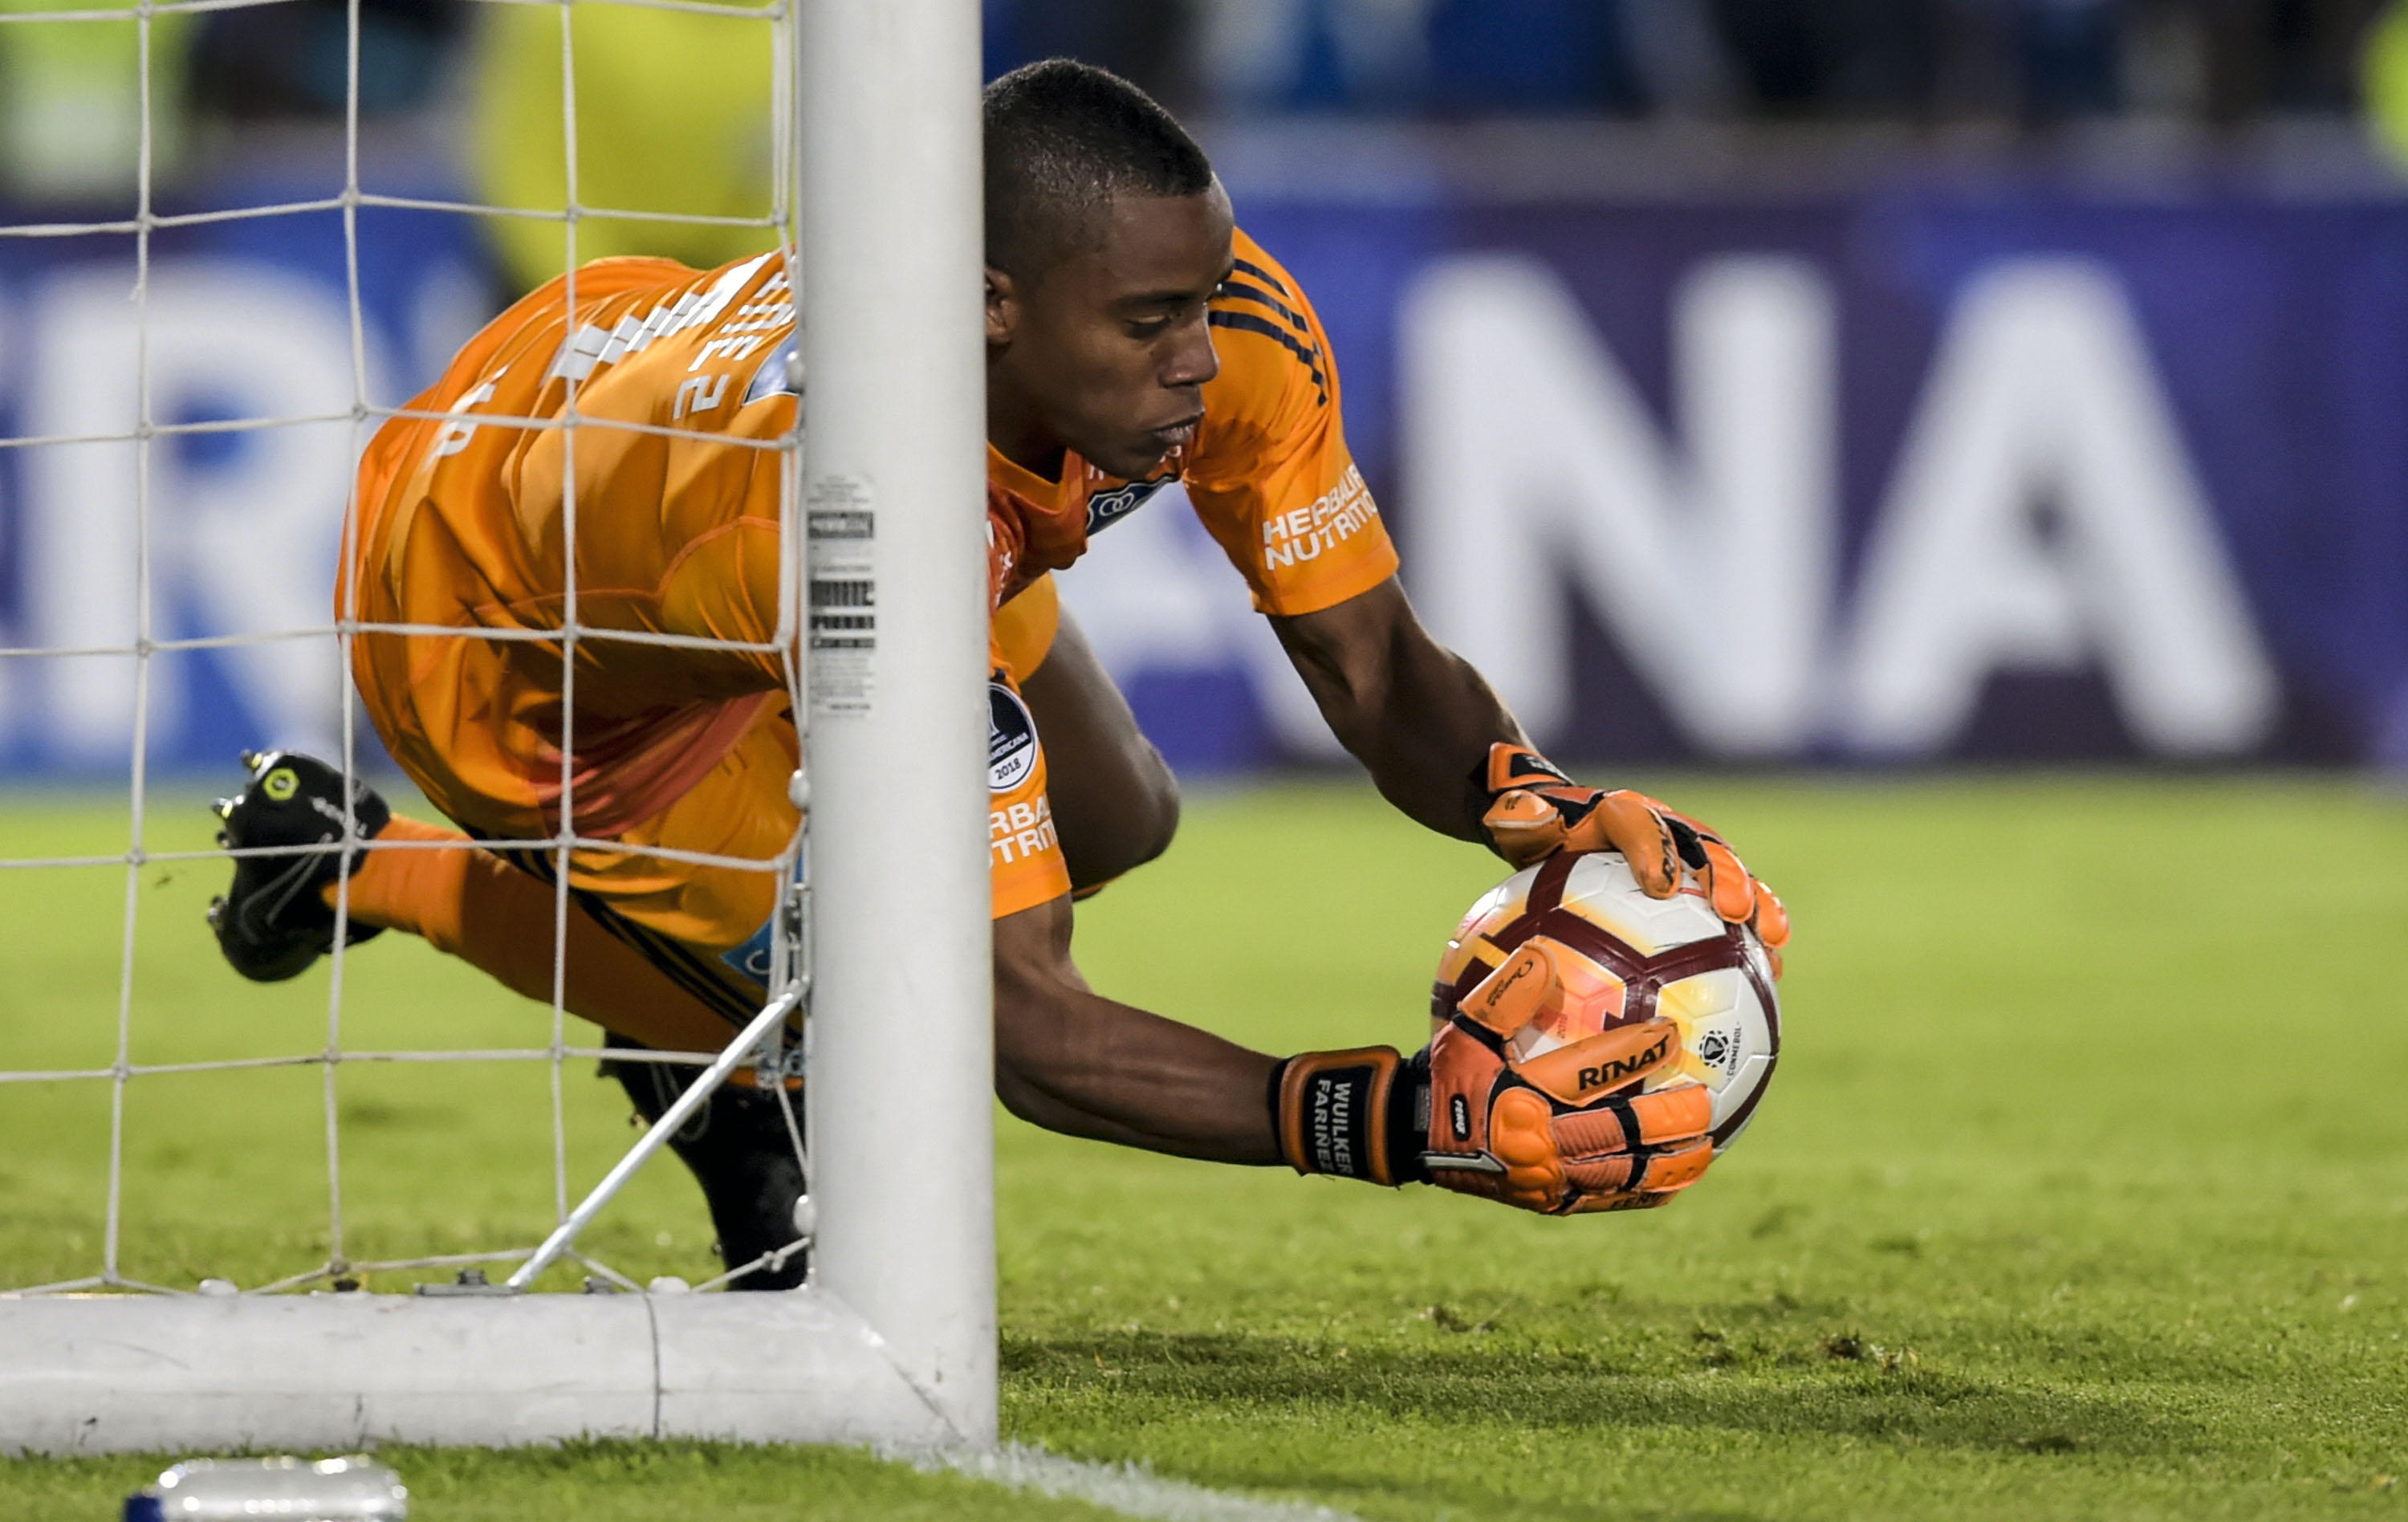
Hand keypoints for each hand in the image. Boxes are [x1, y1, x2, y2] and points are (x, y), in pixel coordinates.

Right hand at [1272, 940, 1715, 1211]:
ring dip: (1665, 1164)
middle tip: (1705, 1102)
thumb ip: (1504, 994)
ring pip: (1619, 1176)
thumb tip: (1544, 956)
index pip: (1587, 1075)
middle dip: (1664, 1121)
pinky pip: (1607, 1201)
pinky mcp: (1550, 1205)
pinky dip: (1644, 1193)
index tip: (1672, 1038)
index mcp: (1519, 1100)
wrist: (1413, 1137)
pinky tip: (1674, 1183)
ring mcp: (1546, 1184)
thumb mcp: (1463, 1026)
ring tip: (1708, 1148)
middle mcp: (1537, 1147)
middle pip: (1614, 1135)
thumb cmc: (1447, 1073)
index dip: (1632, 1056)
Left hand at [1477, 743, 1789, 974]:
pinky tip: (1773, 972)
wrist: (1559, 828)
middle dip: (1723, 876)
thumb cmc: (1538, 833)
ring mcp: (1688, 855)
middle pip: (1701, 846)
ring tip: (1774, 942)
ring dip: (1757, 904)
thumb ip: (1519, 819)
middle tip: (1735, 913)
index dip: (1653, 849)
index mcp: (1619, 813)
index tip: (1661, 887)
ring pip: (1731, 875)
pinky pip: (1735, 907)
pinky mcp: (1701, 884)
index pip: (1638, 822)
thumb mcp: (1518, 823)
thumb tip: (1514, 815)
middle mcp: (1664, 828)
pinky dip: (1755, 935)